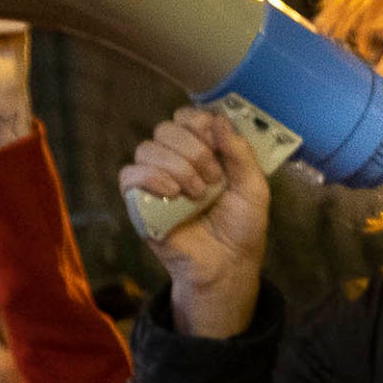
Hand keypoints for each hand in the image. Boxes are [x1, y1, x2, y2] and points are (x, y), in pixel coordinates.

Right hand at [119, 106, 270, 337]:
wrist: (227, 265)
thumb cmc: (241, 227)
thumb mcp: (253, 187)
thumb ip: (240, 152)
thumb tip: (218, 119)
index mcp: (202, 152)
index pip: (186, 117)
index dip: (198, 123)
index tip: (216, 143)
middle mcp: (175, 161)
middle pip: (166, 128)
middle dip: (193, 149)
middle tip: (213, 178)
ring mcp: (155, 181)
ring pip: (147, 148)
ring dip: (177, 166)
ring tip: (198, 193)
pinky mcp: (139, 202)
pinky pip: (129, 174)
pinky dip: (151, 177)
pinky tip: (173, 194)